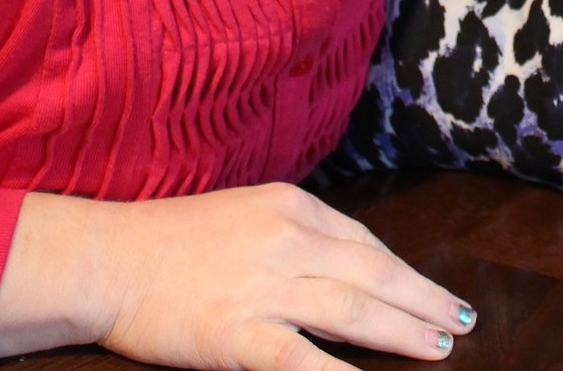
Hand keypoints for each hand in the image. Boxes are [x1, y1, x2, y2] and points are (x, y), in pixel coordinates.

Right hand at [0, 184, 474, 367]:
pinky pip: (304, 357)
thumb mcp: (244, 214)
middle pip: (376, 274)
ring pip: (355, 310)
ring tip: (438, 346)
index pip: (365, 242)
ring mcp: (265, 286)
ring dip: (405, 331)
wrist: (102, 259)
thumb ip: (294, 235)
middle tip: (460, 320)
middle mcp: (287, 239)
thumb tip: (349, 266)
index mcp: (291, 206)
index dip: (405, 272)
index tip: (430, 292)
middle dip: (424, 300)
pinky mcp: (238, 332)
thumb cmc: (166, 240)